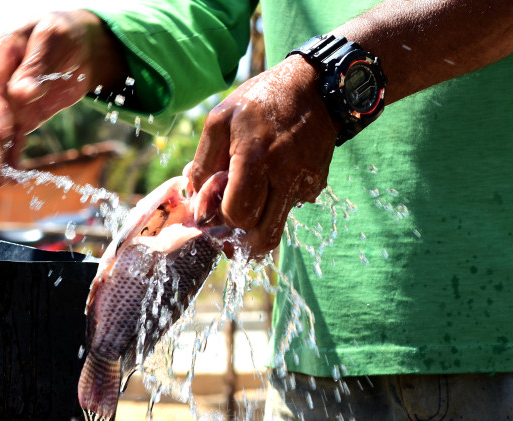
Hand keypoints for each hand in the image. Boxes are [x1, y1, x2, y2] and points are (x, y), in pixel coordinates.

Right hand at [0, 10, 127, 181]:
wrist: (76, 42)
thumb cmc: (62, 33)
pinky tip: (14, 178)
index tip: (5, 130)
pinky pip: (13, 139)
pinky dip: (12, 157)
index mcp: (0, 52)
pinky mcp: (22, 116)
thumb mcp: (52, 38)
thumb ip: (36, 65)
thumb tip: (22, 93)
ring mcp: (8, 100)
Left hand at [187, 55, 339, 256]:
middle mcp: (285, 177)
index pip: (238, 215)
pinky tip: (269, 179)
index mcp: (256, 159)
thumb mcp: (219, 120)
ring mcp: (305, 184)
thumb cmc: (260, 101)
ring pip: (278, 226)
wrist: (315, 88)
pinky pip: (290, 207)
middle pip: (264, 237)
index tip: (214, 207)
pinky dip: (274, 203)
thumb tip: (197, 200)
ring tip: (246, 198)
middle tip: (228, 231)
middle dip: (242, 241)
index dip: (222, 219)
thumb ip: (203, 163)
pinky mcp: (316, 185)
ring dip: (258, 221)